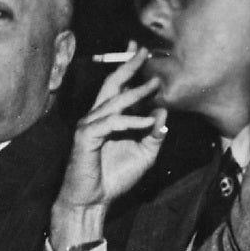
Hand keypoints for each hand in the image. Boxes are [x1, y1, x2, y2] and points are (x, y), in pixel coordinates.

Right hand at [50, 46, 165, 249]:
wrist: (93, 200)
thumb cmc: (115, 176)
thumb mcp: (144, 154)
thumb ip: (154, 134)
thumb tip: (163, 113)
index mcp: (110, 118)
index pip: (120, 88)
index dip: (130, 70)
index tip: (143, 52)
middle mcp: (98, 116)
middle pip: (112, 85)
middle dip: (128, 66)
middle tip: (143, 50)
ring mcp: (90, 125)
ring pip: (113, 102)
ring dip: (136, 92)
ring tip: (156, 84)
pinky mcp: (86, 136)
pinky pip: (111, 123)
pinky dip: (131, 120)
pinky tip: (149, 120)